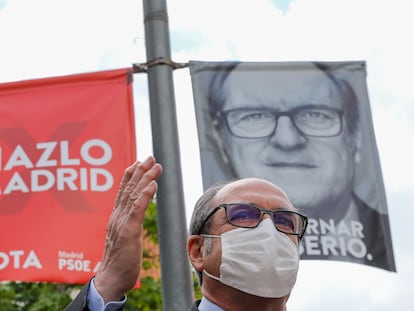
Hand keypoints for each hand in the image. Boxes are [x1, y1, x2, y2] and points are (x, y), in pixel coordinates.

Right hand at [94, 156, 162, 302]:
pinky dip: (145, 195)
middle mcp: (117, 217)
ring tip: (155, 165)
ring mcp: (121, 223)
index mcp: (116, 218)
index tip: (138, 163)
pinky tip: (153, 184)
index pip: (123, 192)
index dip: (130, 176)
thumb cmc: (119, 262)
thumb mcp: (124, 239)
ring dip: (145, 178)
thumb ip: (127, 226)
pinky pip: (137, 210)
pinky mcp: (128, 232)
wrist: (110, 280)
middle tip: (150, 157)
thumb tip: (133, 220)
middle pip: (129, 189)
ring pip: (134, 195)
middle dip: (139, 171)